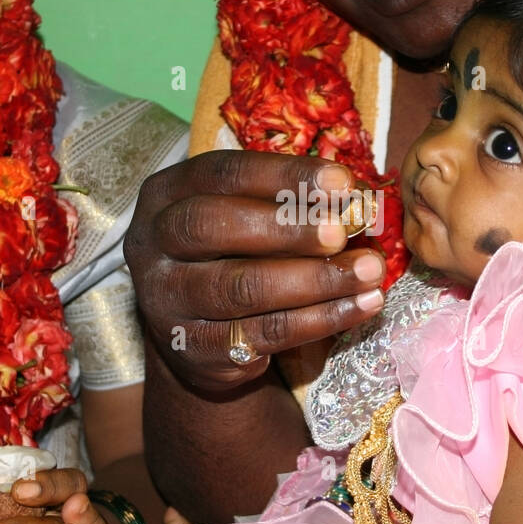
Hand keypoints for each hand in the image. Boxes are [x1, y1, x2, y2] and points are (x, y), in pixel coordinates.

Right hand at [125, 150, 386, 391]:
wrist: (196, 336)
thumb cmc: (234, 254)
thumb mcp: (247, 215)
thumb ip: (288, 201)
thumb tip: (356, 198)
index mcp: (166, 193)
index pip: (223, 174)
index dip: (284, 176)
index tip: (343, 182)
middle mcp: (151, 244)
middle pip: (214, 227)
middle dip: (288, 228)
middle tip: (345, 232)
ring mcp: (166, 301)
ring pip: (241, 288)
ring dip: (315, 280)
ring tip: (370, 273)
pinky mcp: (192, 349)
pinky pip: (262, 334)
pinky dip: (319, 320)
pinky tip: (359, 307)